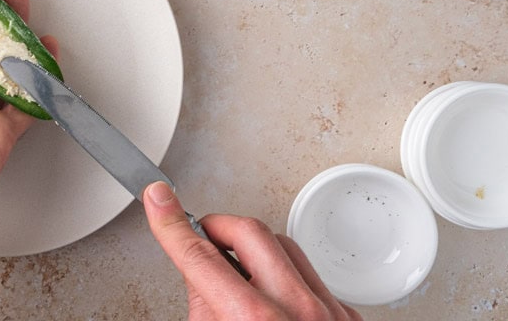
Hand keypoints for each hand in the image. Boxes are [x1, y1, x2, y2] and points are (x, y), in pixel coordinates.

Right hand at [143, 181, 361, 320]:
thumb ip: (203, 307)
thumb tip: (200, 274)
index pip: (201, 256)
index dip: (172, 223)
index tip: (158, 198)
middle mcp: (298, 313)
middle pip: (250, 232)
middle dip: (218, 228)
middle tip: (201, 240)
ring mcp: (330, 314)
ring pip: (286, 248)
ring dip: (255, 254)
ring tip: (239, 280)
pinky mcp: (349, 318)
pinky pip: (313, 277)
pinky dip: (287, 280)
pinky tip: (274, 300)